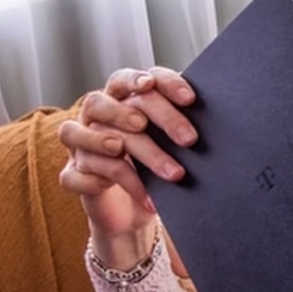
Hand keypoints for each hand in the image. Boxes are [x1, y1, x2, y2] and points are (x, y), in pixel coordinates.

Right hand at [57, 67, 196, 266]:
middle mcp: (94, 116)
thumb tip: (220, 121)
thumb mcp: (171, 146)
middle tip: (188, 139)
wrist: (132, 213)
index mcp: (118, 98)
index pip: (132, 78)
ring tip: (163, 169)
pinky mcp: (73, 175)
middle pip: (108, 101)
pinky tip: (143, 197)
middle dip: (154, 118)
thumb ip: (180, 128)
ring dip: (129, 149)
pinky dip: (110, 183)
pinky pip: (78, 174)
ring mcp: (79, 145)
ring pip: (84, 133)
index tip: (190, 99)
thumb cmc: (153, 168)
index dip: (161, 84)